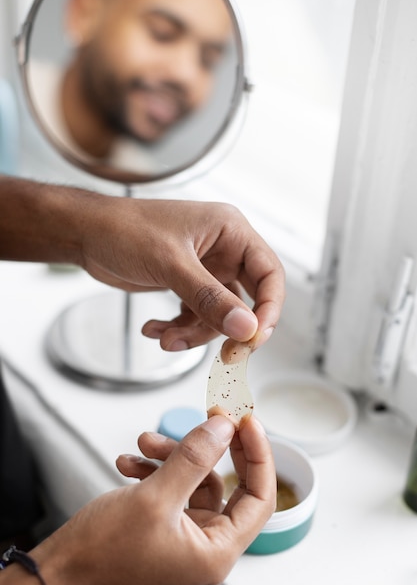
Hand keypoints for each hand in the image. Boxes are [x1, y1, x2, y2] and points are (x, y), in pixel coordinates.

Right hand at [28, 415, 274, 584]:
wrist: (60, 568)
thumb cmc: (102, 551)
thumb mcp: (154, 497)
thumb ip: (193, 459)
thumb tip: (223, 429)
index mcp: (216, 550)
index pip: (259, 497)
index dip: (258, 456)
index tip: (246, 423)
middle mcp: (206, 544)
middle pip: (230, 483)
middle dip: (215, 448)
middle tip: (212, 418)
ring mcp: (186, 532)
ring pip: (196, 478)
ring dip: (173, 455)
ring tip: (145, 443)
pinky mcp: (166, 522)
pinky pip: (174, 484)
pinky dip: (155, 468)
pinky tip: (130, 462)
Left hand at [81, 197, 284, 350]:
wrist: (87, 234)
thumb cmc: (124, 230)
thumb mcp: (170, 264)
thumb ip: (209, 298)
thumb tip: (246, 328)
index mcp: (230, 230)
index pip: (269, 272)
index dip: (270, 307)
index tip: (255, 337)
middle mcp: (223, 249)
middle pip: (249, 298)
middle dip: (231, 328)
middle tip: (225, 354)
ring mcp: (205, 269)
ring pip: (219, 314)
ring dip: (194, 332)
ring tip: (166, 338)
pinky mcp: (187, 285)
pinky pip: (196, 316)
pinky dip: (178, 328)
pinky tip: (154, 329)